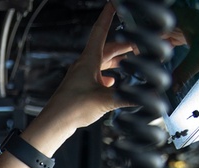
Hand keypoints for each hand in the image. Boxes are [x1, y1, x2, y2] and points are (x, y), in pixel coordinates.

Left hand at [38, 2, 135, 133]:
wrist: (54, 124)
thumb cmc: (71, 109)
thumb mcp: (105, 100)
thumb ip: (127, 96)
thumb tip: (145, 95)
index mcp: (88, 60)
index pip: (100, 31)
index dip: (108, 15)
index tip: (114, 3)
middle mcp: (84, 65)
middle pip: (107, 48)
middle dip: (125, 44)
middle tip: (140, 42)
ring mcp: (81, 76)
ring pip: (102, 62)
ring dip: (117, 59)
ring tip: (131, 60)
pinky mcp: (80, 88)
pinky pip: (97, 75)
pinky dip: (108, 74)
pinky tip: (113, 82)